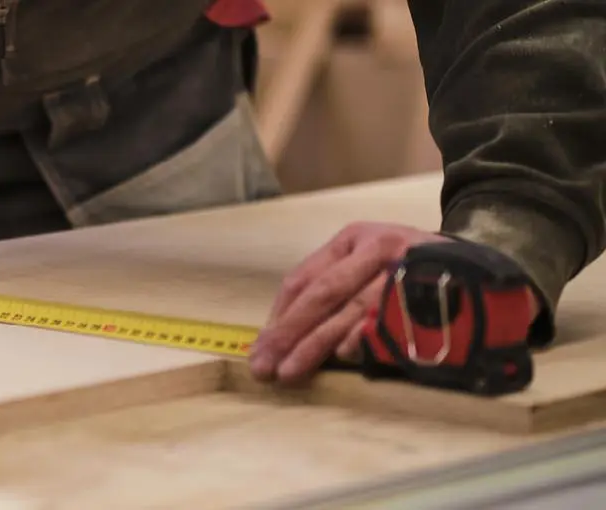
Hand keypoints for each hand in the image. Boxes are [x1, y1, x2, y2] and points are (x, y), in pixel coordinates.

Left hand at [249, 222, 448, 384]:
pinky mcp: (432, 294)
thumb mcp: (370, 258)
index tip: (260, 346)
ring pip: (352, 310)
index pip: (305, 278)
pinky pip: (392, 319)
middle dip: (288, 333)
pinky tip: (344, 356)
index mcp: (357, 238)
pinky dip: (366, 338)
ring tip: (291, 372)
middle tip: (264, 366)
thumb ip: (331, 284)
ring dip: (317, 344)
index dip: (279, 315)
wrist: (487, 265)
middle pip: (323, 293)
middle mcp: (381, 249)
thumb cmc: (413, 266)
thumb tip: (281, 331)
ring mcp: (407, 271)